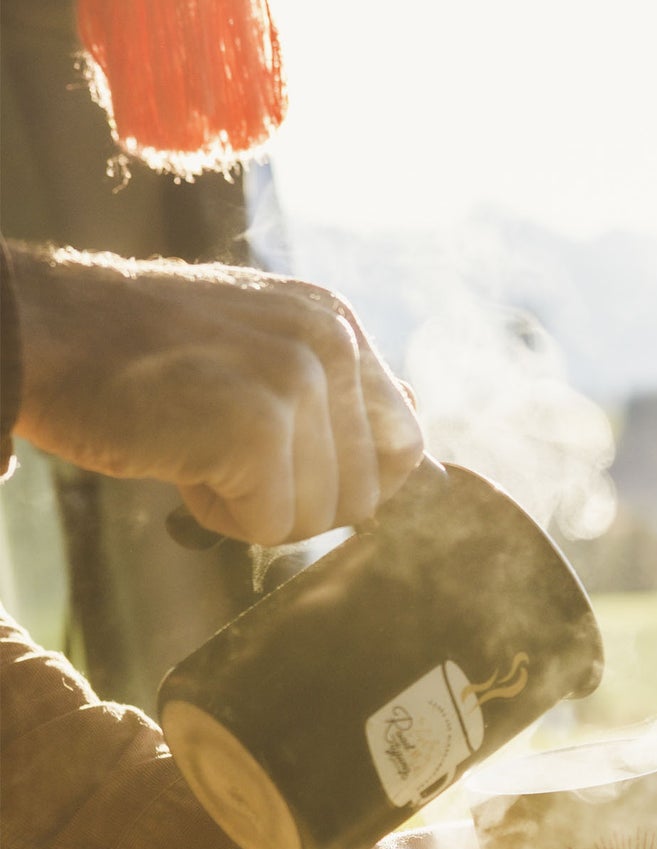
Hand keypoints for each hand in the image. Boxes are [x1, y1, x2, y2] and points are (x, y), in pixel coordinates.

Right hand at [9, 245, 422, 544]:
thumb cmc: (139, 359)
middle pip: (365, 494)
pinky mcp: (258, 426)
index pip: (405, 444)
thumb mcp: (256, 352)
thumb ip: (339, 395)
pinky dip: (217, 515)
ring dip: (252, 506)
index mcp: (336, 323)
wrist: (42, 336)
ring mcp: (297, 380)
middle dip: (294, 498)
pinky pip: (270, 526)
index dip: (347, 481)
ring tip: (195, 445)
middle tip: (221, 450)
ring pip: (319, 518)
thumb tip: (422, 440)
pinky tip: (179, 462)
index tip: (280, 466)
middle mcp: (330, 342)